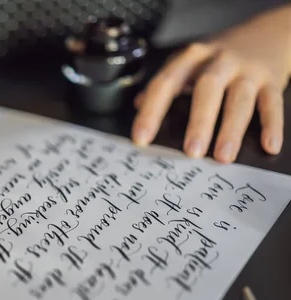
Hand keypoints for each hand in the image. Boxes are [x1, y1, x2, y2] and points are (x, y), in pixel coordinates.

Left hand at [132, 6, 290, 162]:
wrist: (266, 33)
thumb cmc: (219, 57)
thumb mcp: (188, 62)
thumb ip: (165, 84)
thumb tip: (137, 105)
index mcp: (191, 58)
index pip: (165, 83)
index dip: (151, 112)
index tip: (141, 139)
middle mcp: (219, 61)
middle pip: (207, 89)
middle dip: (198, 122)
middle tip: (191, 152)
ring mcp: (247, 69)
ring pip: (239, 99)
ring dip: (231, 130)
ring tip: (222, 156)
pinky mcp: (272, 79)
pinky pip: (271, 103)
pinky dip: (271, 125)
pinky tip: (268, 146)